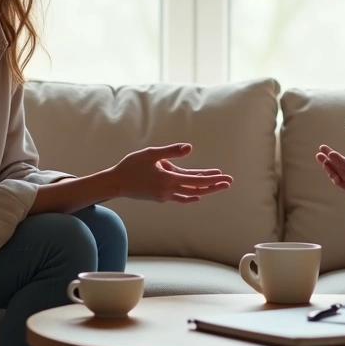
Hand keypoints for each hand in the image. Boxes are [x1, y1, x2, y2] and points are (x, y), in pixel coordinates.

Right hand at [112, 144, 232, 203]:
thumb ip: (171, 151)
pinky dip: (190, 196)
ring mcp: (165, 196)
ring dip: (204, 190)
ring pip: (190, 193)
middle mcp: (169, 190)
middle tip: (229, 182)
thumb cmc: (132, 166)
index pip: (196, 180)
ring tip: (217, 185)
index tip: (225, 178)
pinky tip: (197, 195)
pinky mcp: (160, 197)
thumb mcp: (151, 154)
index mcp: (168, 179)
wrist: (115, 183)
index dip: (211, 179)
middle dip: (213, 185)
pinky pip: (180, 197)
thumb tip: (190, 148)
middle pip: (197, 189)